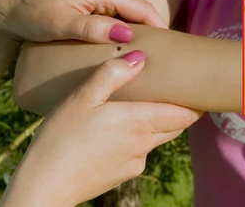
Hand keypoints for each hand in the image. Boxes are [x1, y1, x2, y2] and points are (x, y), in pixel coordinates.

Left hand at [0, 0, 166, 43]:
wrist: (6, 7)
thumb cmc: (32, 15)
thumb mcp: (63, 24)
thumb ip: (95, 28)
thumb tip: (127, 34)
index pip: (142, 8)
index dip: (159, 28)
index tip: (171, 48)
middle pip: (137, 9)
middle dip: (151, 30)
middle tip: (163, 55)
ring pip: (126, 12)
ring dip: (136, 29)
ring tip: (147, 52)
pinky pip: (114, 13)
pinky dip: (122, 27)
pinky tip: (124, 43)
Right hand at [1, 51, 202, 205]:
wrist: (44, 186)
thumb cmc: (60, 139)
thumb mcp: (82, 98)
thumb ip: (112, 75)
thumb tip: (140, 57)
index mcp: (139, 122)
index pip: (184, 114)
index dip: (195, 103)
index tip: (199, 88)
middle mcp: (144, 145)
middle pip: (175, 126)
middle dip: (179, 110)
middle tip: (176, 91)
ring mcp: (135, 162)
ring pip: (156, 138)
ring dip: (156, 124)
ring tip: (141, 105)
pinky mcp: (124, 174)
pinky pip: (139, 152)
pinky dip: (137, 139)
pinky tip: (116, 130)